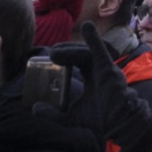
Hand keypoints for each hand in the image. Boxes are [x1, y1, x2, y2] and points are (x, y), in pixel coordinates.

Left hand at [49, 24, 151, 151]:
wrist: (117, 124)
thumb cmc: (100, 119)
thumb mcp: (69, 117)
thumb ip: (52, 113)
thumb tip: (34, 108)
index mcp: (92, 77)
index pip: (77, 62)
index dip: (65, 57)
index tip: (51, 58)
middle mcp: (98, 70)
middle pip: (80, 54)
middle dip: (65, 51)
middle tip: (51, 53)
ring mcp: (104, 68)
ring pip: (85, 53)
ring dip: (70, 50)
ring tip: (54, 53)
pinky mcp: (108, 68)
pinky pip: (100, 50)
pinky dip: (94, 38)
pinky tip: (87, 26)